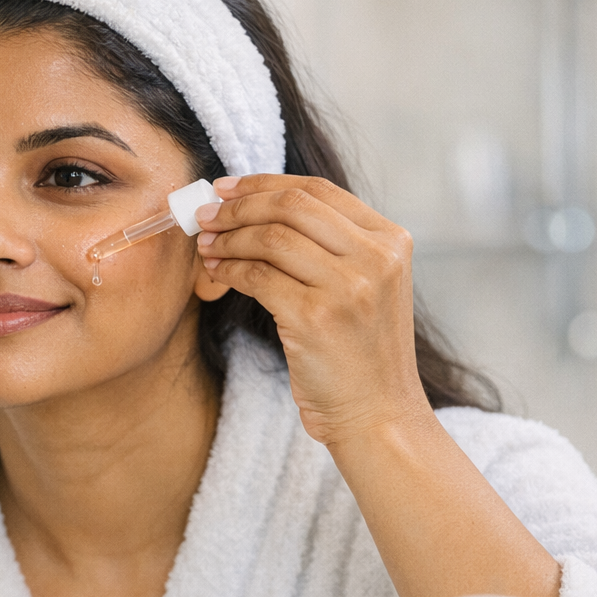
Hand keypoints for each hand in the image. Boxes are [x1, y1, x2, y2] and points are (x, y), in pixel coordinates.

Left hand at [194, 174, 430, 445]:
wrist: (378, 414)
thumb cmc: (360, 353)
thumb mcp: (364, 286)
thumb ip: (330, 246)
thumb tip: (254, 208)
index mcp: (391, 240)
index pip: (318, 190)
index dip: (264, 183)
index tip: (226, 188)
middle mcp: (376, 257)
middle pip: (292, 206)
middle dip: (239, 206)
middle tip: (205, 214)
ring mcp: (348, 287)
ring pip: (271, 238)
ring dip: (228, 238)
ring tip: (206, 244)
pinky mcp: (316, 318)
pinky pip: (257, 277)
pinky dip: (229, 270)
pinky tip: (216, 273)